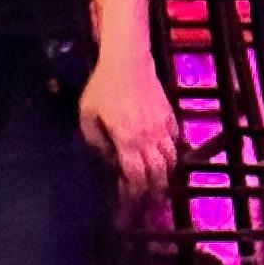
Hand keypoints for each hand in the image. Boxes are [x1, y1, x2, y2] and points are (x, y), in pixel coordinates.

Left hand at [78, 49, 176, 203]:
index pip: (135, 177)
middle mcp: (148, 139)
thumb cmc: (103, 86)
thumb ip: (95, 141)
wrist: (128, 60)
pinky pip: (175, 143)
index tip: (129, 203)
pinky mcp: (170, 117)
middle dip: (153, 191)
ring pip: (171, 162)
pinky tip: (166, 158)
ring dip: (165, 176)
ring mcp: (162, 128)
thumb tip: (107, 158)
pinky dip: (172, 154)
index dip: (133, 194)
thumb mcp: (88, 114)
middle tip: (148, 201)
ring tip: (159, 184)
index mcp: (127, 140)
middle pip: (157, 175)